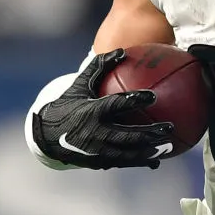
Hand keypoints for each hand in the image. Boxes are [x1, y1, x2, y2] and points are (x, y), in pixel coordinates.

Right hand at [31, 49, 173, 169]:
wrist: (46, 135)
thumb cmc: (68, 104)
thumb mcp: (80, 85)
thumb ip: (100, 67)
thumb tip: (122, 51)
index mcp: (91, 112)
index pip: (116, 105)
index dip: (134, 100)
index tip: (153, 96)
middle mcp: (94, 133)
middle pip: (127, 135)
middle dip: (150, 133)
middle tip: (169, 127)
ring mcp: (97, 151)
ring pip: (128, 154)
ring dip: (150, 151)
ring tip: (169, 146)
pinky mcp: (98, 162)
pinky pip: (123, 163)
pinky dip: (140, 161)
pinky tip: (157, 160)